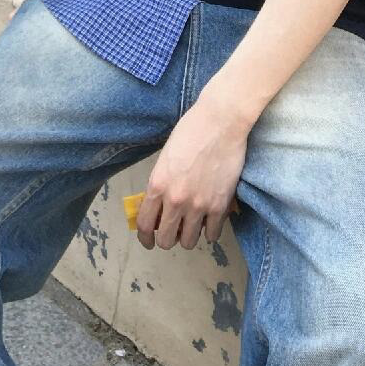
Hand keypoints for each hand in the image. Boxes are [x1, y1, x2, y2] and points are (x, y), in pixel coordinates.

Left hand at [135, 98, 247, 251]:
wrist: (220, 122)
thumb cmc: (190, 132)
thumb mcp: (165, 158)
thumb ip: (160, 184)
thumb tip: (159, 208)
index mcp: (158, 185)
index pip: (144, 225)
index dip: (144, 238)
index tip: (148, 240)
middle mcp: (176, 200)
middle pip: (165, 240)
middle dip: (166, 238)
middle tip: (172, 230)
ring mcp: (199, 206)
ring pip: (188, 242)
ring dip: (188, 235)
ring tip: (192, 224)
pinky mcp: (220, 206)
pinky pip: (212, 234)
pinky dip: (210, 230)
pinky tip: (209, 219)